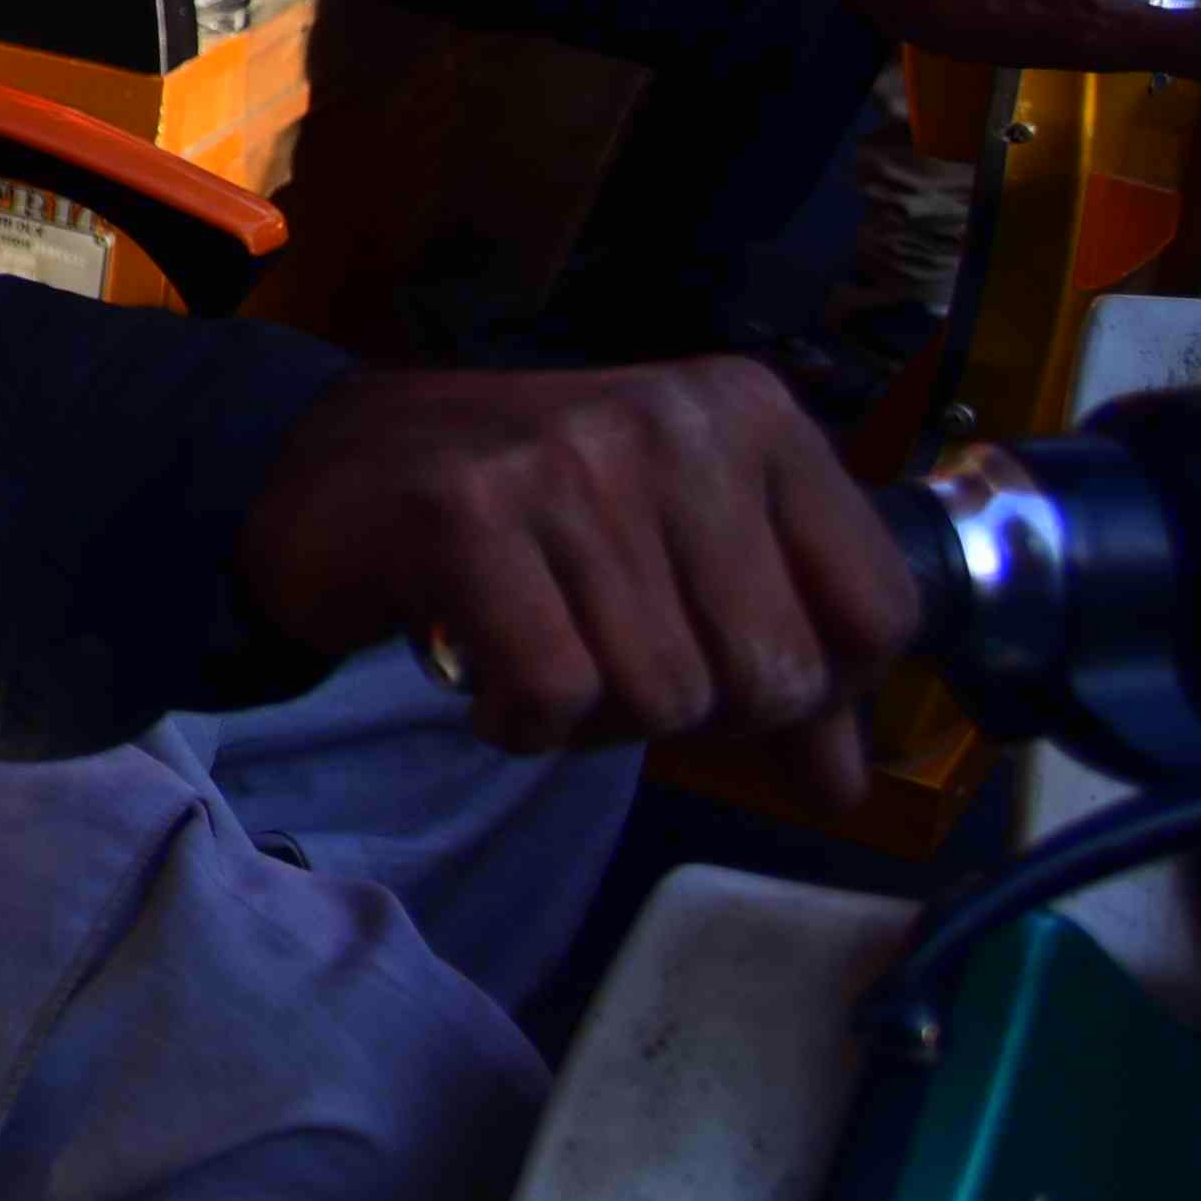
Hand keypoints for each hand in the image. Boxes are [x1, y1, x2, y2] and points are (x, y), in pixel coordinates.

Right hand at [235, 363, 915, 809]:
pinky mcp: (470, 514)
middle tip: (604, 658)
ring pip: (664, 697)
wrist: (321, 470)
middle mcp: (674, 421)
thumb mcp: (674, 560)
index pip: (879, 612)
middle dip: (690, 712)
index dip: (817, 688)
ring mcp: (569, 460)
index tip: (727, 669)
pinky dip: (519, 723)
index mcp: (748, 412)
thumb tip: (845, 787)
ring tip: (538, 654)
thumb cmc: (521, 521)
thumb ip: (773, 659)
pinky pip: (557, 695)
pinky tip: (485, 677)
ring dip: (594, 721)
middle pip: (772, 676)